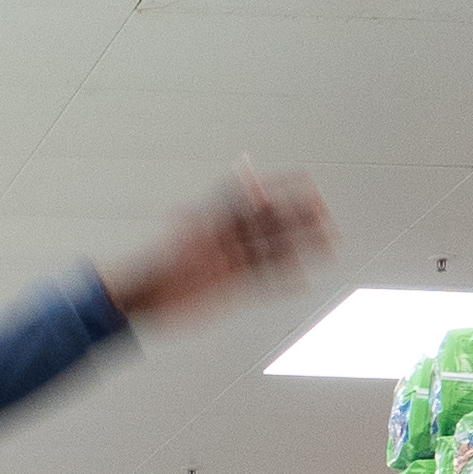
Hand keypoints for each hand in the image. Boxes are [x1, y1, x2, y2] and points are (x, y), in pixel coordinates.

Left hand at [101, 167, 334, 329]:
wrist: (144, 297)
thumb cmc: (158, 262)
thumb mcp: (190, 231)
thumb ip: (228, 201)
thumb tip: (248, 177)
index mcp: (218, 219)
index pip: (257, 197)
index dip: (283, 188)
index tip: (308, 182)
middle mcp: (229, 238)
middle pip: (272, 224)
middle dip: (300, 218)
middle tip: (326, 214)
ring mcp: (232, 263)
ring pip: (275, 253)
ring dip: (301, 249)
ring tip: (328, 246)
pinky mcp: (230, 288)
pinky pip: (264, 284)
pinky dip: (283, 283)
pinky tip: (303, 281)